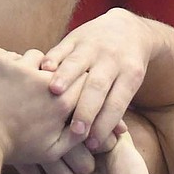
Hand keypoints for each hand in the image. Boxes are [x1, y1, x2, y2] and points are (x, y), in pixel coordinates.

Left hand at [0, 50, 85, 166]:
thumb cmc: (17, 148)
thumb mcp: (53, 151)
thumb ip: (77, 136)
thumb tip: (93, 123)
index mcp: (62, 102)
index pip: (84, 82)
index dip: (80, 86)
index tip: (73, 92)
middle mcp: (45, 81)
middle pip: (63, 67)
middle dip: (59, 77)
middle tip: (48, 90)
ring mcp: (21, 68)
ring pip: (40, 58)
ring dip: (38, 68)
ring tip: (30, 84)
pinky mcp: (1, 62)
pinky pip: (17, 57)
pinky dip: (17, 67)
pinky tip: (12, 83)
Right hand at [40, 8, 150, 152]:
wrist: (126, 30)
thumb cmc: (124, 70)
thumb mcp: (129, 85)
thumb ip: (118, 107)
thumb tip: (117, 136)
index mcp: (130, 74)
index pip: (117, 103)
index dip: (105, 124)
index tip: (92, 144)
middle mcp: (112, 59)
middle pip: (98, 86)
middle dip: (87, 109)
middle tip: (76, 131)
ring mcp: (93, 46)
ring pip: (79, 63)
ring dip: (66, 78)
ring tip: (55, 95)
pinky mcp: (75, 36)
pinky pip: (63, 47)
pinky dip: (53, 57)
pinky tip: (43, 70)